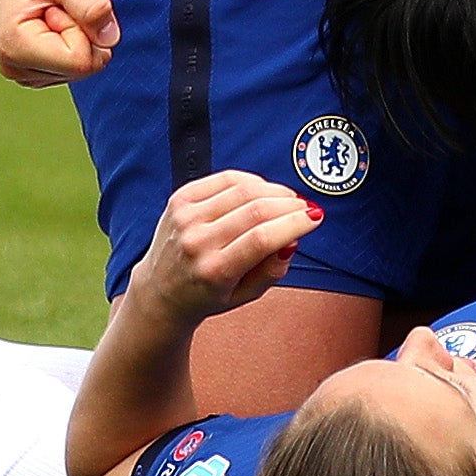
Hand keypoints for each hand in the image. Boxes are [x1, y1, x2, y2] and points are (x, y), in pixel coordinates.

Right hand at [0, 0, 118, 88]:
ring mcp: (23, 74)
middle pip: (83, 68)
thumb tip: (110, 40)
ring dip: (78, 36)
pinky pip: (75, 67)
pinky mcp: (34, 73)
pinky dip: (73, 43)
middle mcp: (14, 69)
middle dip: (82, 33)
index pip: (81, 61)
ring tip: (52, 12)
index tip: (59, 5)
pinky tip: (52, 23)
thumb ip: (92, 6)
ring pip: (81, 69)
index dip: (83, 27)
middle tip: (58, 7)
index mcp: (15, 49)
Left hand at [126, 170, 317, 323]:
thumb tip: (292, 237)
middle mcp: (197, 243)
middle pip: (256, 210)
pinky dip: (251, 181)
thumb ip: (273, 270)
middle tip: (305, 207)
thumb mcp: (245, 296)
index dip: (295, 223)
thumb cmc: (207, 295)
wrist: (160, 292)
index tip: (314, 218)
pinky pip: (225, 179)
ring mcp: (186, 218)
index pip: (262, 239)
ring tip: (287, 200)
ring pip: (243, 190)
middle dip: (290, 204)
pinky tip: (261, 190)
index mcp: (214, 272)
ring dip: (274, 191)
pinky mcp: (180, 199)